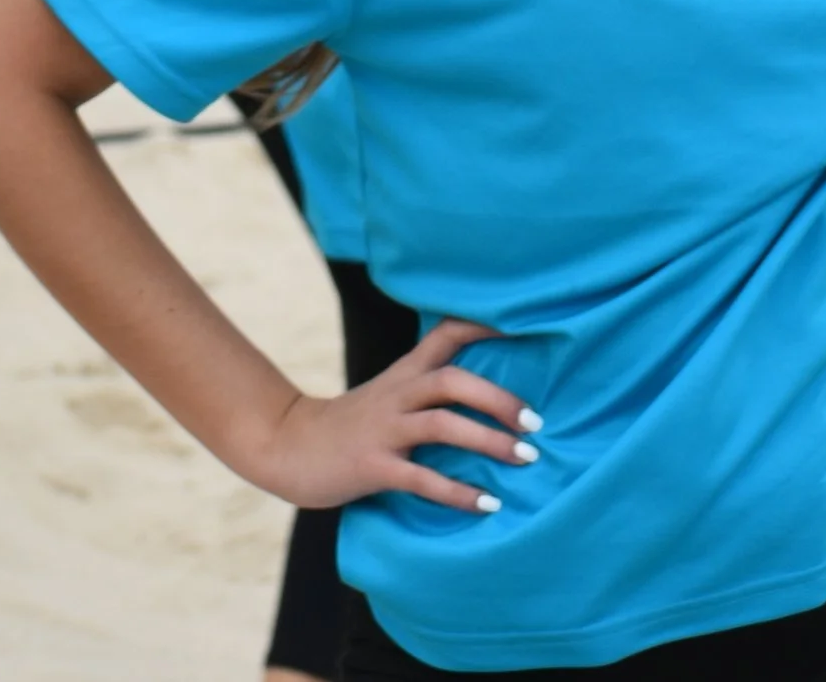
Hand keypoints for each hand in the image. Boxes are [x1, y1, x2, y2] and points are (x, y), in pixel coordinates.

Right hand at [235, 315, 540, 514]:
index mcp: (404, 373)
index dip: (484, 323)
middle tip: (537, 421)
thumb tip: (481, 395)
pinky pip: (422, 477)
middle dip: (500, 399)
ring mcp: (384, 429)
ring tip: (526, 458)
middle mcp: (398, 393)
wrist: (288, 446)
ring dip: (489, 441)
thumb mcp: (386, 394)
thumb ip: (424, 389)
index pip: (446, 333)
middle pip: (454, 380)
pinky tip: (488, 503)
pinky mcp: (372, 466)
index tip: (526, 321)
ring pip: (443, 424)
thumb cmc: (348, 424)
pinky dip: (458, 491)